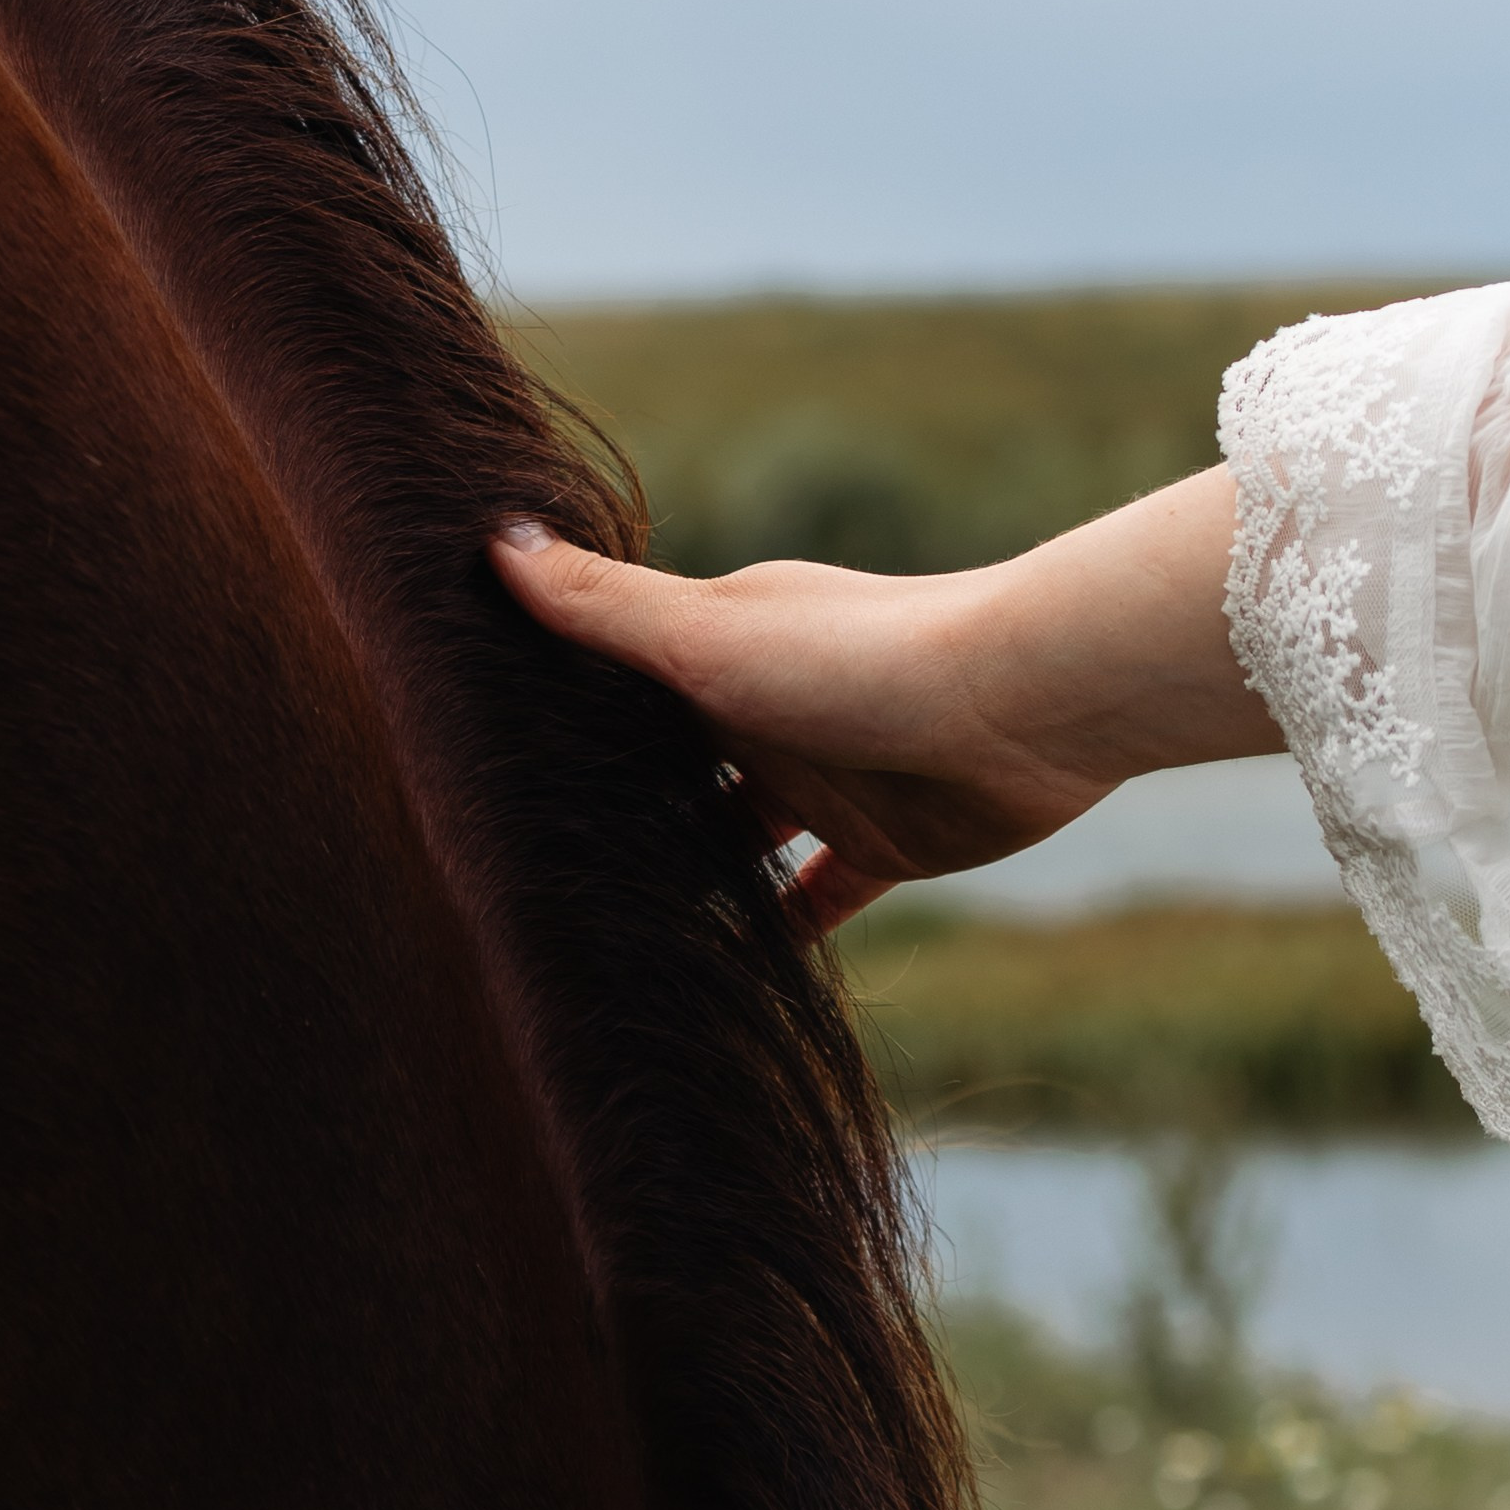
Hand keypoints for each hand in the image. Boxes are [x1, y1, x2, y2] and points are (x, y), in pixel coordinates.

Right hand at [490, 464, 1283, 931]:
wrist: (1023, 708)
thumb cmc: (858, 660)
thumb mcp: (706, 637)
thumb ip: (603, 607)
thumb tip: (494, 538)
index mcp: (722, 642)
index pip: (622, 673)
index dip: (562, 712)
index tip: (486, 763)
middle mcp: (768, 705)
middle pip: (674, 761)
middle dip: (618, 803)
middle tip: (534, 867)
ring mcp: (824, 777)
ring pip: (737, 834)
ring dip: (688, 871)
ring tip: (609, 927)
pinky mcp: (880, 843)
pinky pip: (813, 897)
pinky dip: (774, 928)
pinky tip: (723, 971)